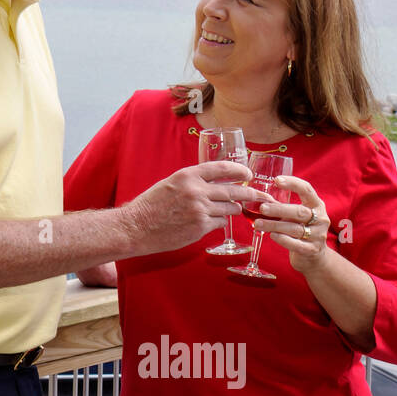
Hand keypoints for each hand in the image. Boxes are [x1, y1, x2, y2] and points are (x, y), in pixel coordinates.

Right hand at [121, 162, 274, 255]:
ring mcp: (200, 209)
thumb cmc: (150, 206)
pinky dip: (219, 222)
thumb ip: (192, 182)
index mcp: (188, 175)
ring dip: (233, 210)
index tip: (248, 173)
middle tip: (260, 195)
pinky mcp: (200, 227)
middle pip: (233, 189)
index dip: (239, 170)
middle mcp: (196, 190)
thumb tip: (213, 184)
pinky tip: (211, 223)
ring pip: (230, 208)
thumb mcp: (170, 184)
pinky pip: (220, 223)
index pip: (222, 168)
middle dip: (251, 193)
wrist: (136, 227)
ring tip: (231, 210)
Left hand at [255, 175, 330, 273]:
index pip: (307, 190)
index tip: (276, 180)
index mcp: (316, 205)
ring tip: (258, 224)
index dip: (293, 183)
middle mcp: (320, 218)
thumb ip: (282, 207)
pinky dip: (283, 239)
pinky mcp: (312, 250)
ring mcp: (318, 235)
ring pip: (295, 228)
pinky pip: (296, 244)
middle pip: (299, 211)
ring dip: (274, 225)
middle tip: (262, 208)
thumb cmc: (300, 230)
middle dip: (279, 209)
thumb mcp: (295, 216)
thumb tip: (256, 197)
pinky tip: (272, 236)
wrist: (314, 257)